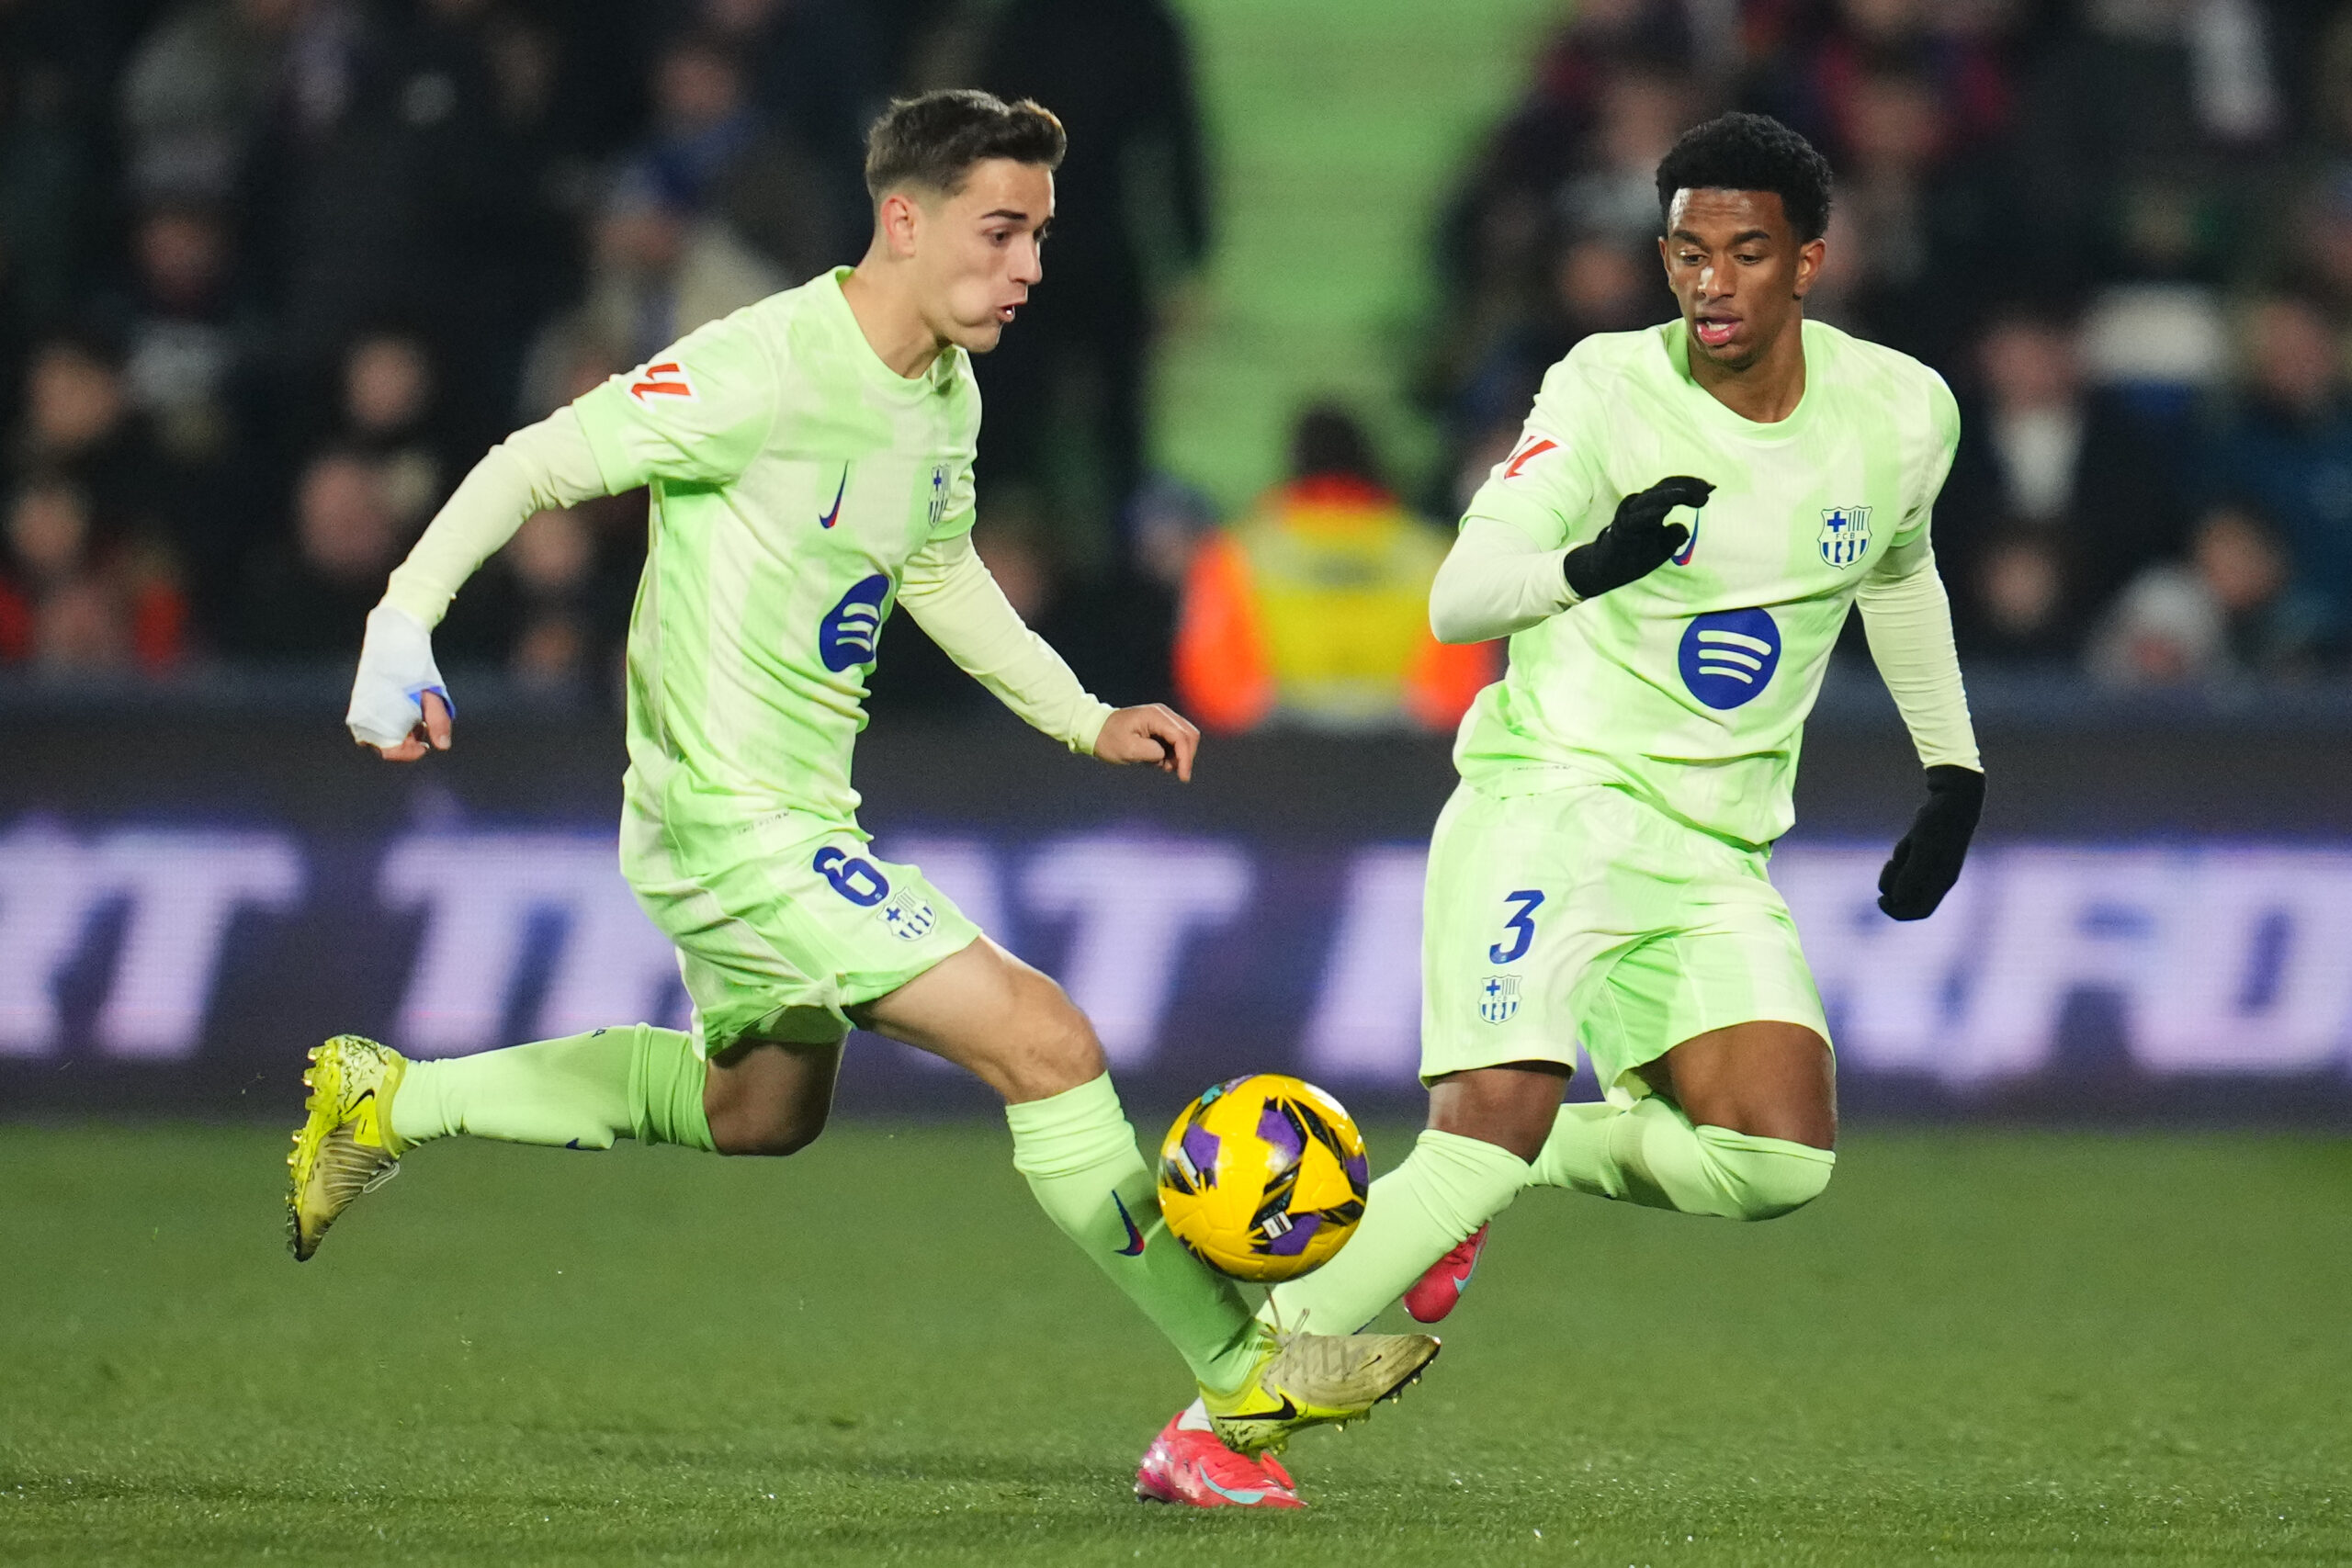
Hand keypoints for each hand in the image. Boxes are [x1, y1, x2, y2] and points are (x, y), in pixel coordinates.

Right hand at [346, 603, 454, 761]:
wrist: (394, 639)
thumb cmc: (415, 668)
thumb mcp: (432, 696)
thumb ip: (438, 722)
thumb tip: (443, 746)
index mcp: (378, 720)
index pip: (392, 752)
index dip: (411, 753)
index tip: (426, 746)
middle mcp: (363, 719)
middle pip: (387, 746)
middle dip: (408, 742)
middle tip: (424, 726)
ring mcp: (361, 711)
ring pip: (382, 736)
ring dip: (401, 733)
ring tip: (417, 716)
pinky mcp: (363, 703)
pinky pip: (376, 723)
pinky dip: (393, 723)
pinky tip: (407, 709)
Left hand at [1093, 703, 1198, 781]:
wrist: (1094, 729)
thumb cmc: (1108, 739)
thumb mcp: (1128, 750)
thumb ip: (1152, 752)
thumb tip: (1165, 755)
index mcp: (1155, 716)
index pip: (1181, 737)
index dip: (1185, 758)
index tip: (1183, 777)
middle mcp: (1163, 713)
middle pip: (1189, 735)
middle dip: (1185, 756)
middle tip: (1168, 770)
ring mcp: (1162, 718)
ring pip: (1185, 738)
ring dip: (1178, 755)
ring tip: (1158, 765)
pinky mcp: (1160, 725)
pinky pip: (1175, 740)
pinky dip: (1172, 753)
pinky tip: (1156, 760)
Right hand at [1563, 475, 1713, 600]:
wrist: (1608, 571)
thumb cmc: (1635, 556)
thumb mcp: (1663, 547)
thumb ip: (1675, 535)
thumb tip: (1685, 528)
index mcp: (1651, 507)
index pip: (1672, 489)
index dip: (1691, 486)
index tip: (1712, 488)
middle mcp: (1640, 506)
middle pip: (1664, 488)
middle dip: (1686, 486)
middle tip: (1708, 489)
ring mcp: (1629, 515)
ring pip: (1651, 498)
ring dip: (1670, 494)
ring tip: (1688, 493)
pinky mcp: (1621, 529)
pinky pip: (1637, 517)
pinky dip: (1651, 511)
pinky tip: (1666, 508)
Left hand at [1877, 765, 1983, 919]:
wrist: (1951, 800)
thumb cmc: (1940, 824)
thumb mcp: (1923, 848)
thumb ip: (1911, 874)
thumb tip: (1896, 898)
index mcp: (1941, 882)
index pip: (1920, 911)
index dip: (1899, 912)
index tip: (1882, 899)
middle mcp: (1937, 878)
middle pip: (1907, 897)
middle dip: (1893, 884)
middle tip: (1890, 864)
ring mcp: (1931, 866)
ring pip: (1902, 879)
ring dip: (1896, 867)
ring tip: (1906, 846)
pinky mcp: (1923, 853)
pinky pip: (1904, 862)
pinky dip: (1901, 854)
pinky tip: (1910, 839)